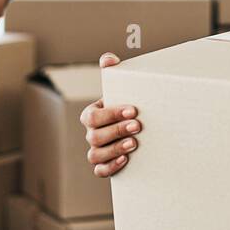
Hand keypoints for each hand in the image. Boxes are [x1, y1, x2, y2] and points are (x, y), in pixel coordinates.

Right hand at [80, 52, 140, 178]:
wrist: (136, 124)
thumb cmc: (127, 104)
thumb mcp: (121, 88)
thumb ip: (114, 71)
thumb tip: (109, 59)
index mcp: (92, 115)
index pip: (92, 117)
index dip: (111, 114)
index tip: (134, 110)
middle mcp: (91, 134)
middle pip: (95, 136)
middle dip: (116, 131)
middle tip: (138, 126)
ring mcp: (96, 151)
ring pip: (95, 155)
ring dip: (114, 149)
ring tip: (134, 143)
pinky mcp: (104, 165)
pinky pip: (100, 171)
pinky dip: (110, 167)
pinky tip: (126, 160)